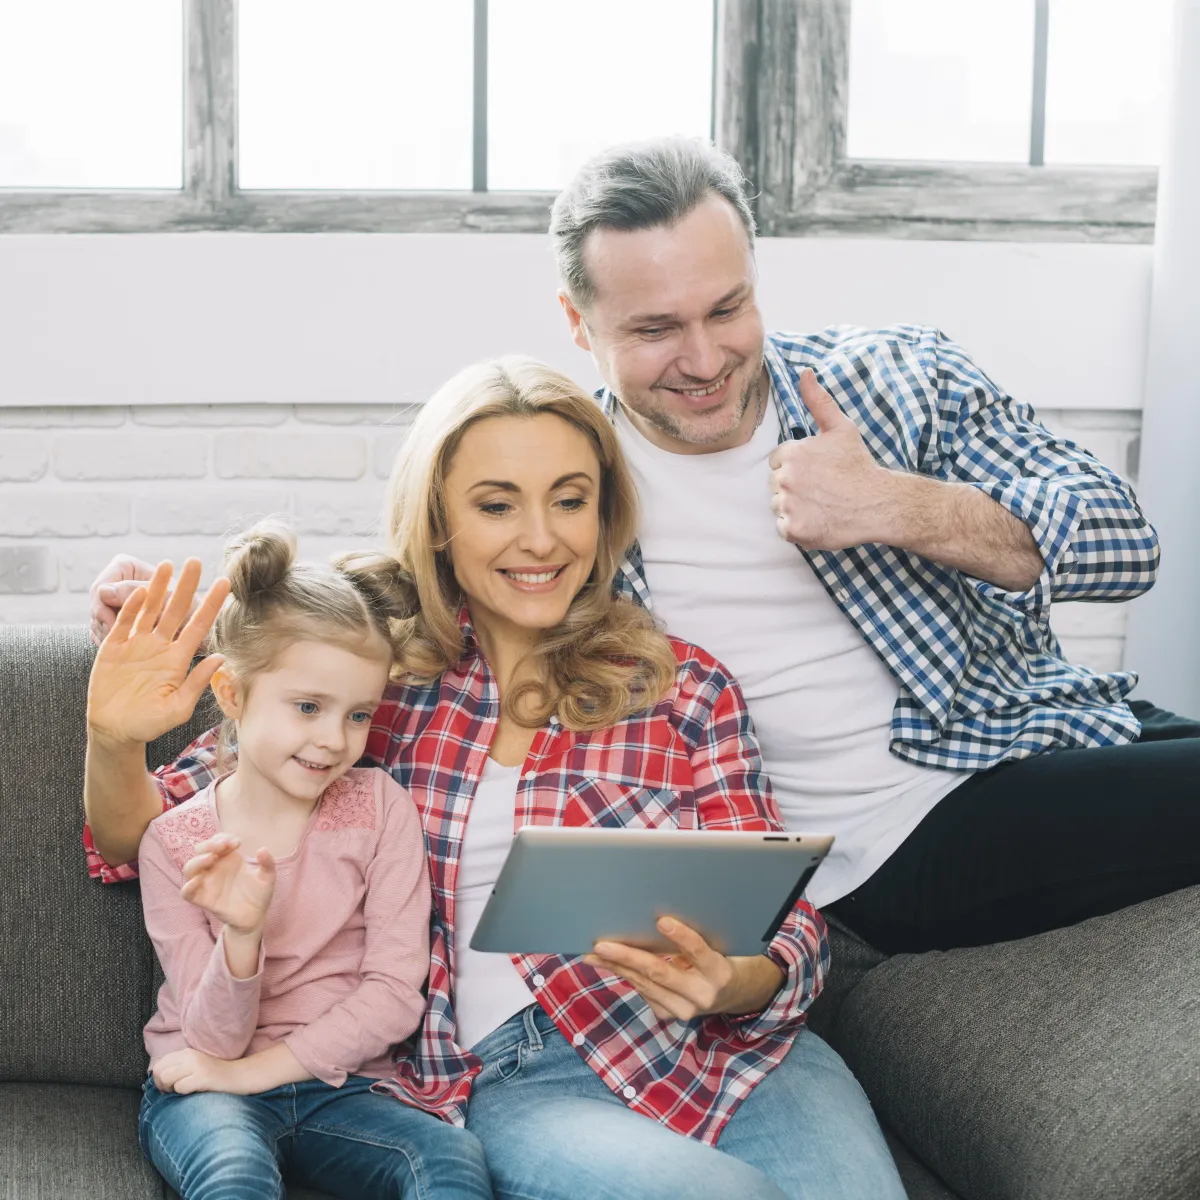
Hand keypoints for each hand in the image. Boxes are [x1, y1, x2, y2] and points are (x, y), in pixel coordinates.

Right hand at [86, 559, 229, 746]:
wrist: (115, 731)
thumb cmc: (149, 723)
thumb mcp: (177, 708)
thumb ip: (196, 683)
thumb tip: (220, 658)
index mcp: (178, 659)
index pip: (198, 626)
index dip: (210, 605)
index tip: (224, 583)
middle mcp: (159, 647)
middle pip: (175, 610)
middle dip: (185, 587)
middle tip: (195, 562)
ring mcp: (136, 645)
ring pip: (149, 610)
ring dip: (158, 588)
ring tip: (167, 565)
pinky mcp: (113, 648)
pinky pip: (124, 623)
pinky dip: (132, 608)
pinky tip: (141, 591)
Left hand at [153, 1047, 243, 1094]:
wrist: (238, 1076)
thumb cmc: (214, 1076)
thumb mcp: (194, 1066)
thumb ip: (178, 1068)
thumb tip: (158, 1079)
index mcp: (186, 1052)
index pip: (159, 1064)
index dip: (159, 1079)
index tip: (169, 1086)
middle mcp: (189, 1056)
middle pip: (159, 1072)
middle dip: (162, 1085)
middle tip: (174, 1091)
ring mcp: (196, 1065)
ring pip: (166, 1078)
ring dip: (171, 1089)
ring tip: (184, 1091)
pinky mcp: (202, 1076)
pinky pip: (180, 1087)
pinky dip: (183, 1093)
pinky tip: (194, 1091)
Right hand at [180, 833, 275, 934]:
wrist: (255, 916)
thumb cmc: (259, 893)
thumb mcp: (267, 877)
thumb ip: (267, 863)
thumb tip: (262, 849)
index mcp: (229, 858)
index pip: (218, 841)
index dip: (224, 838)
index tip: (237, 843)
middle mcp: (215, 868)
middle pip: (200, 850)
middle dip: (208, 844)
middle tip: (222, 845)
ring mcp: (207, 883)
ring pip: (190, 868)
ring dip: (197, 860)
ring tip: (211, 858)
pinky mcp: (203, 899)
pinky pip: (187, 892)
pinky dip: (188, 886)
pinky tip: (197, 881)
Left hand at [584, 917, 783, 1021]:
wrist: (737, 995)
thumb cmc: (724, 959)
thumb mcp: (718, 947)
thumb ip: (694, 940)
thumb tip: (657, 919)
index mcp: (719, 973)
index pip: (700, 952)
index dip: (682, 937)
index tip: (663, 921)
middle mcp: (702, 996)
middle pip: (660, 972)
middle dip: (627, 957)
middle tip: (602, 945)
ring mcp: (685, 1010)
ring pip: (645, 984)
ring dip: (616, 967)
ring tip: (594, 954)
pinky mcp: (670, 1015)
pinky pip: (643, 991)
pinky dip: (626, 975)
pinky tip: (608, 964)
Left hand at [768, 369, 900, 549]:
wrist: (879, 503)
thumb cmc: (859, 465)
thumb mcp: (840, 428)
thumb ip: (817, 401)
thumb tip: (804, 372)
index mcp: (791, 453)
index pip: (778, 462)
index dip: (798, 467)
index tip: (819, 472)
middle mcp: (785, 479)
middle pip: (776, 484)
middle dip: (794, 486)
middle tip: (823, 488)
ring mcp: (788, 505)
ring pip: (778, 506)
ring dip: (795, 508)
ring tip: (822, 504)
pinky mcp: (794, 530)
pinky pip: (783, 528)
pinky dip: (798, 528)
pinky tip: (819, 519)